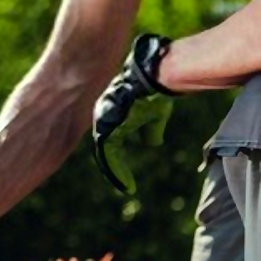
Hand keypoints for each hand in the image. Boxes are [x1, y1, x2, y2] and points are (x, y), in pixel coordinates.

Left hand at [92, 33, 175, 193]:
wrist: (155, 75)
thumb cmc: (156, 91)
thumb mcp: (155, 115)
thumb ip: (151, 130)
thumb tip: (151, 143)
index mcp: (114, 113)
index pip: (111, 139)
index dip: (117, 157)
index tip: (127, 174)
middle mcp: (105, 116)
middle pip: (105, 147)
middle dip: (113, 166)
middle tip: (124, 184)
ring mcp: (104, 120)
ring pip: (104, 152)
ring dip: (114, 170)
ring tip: (125, 185)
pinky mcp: (108, 124)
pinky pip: (107, 153)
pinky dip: (115, 170)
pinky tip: (126, 183)